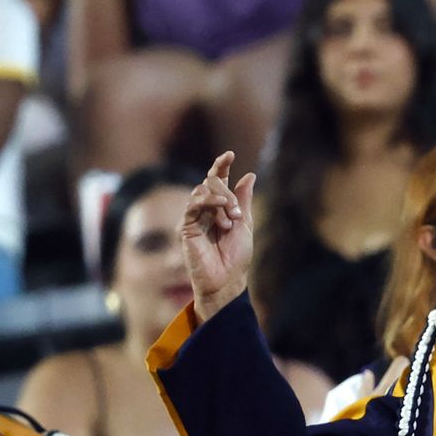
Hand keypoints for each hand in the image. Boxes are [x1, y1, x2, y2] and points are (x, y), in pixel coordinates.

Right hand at [182, 151, 256, 321]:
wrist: (227, 280)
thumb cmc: (237, 257)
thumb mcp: (245, 224)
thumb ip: (244, 200)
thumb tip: (249, 175)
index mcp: (219, 208)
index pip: (217, 180)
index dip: (222, 165)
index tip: (230, 154)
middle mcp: (204, 209)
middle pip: (210, 183)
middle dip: (227, 193)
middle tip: (238, 214)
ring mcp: (193, 217)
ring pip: (202, 191)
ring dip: (221, 202)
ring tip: (231, 221)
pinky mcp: (185, 227)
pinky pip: (193, 205)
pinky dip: (208, 203)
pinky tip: (221, 210)